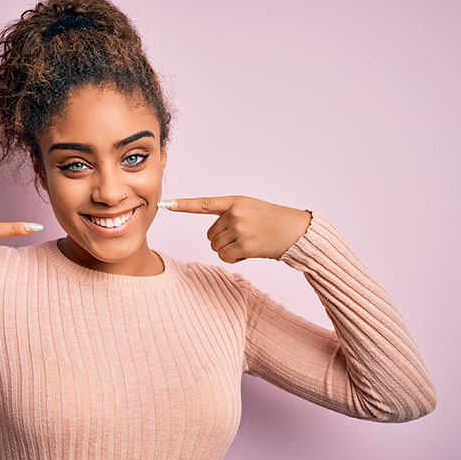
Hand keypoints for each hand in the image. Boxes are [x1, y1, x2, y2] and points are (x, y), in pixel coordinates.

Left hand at [159, 195, 310, 262]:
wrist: (295, 231)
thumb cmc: (272, 221)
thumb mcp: (250, 209)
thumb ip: (230, 215)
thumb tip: (213, 238)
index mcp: (235, 201)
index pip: (204, 203)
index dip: (183, 205)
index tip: (165, 204)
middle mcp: (235, 214)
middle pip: (210, 234)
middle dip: (223, 239)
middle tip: (244, 236)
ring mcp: (240, 229)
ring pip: (216, 246)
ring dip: (229, 250)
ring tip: (249, 243)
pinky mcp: (245, 245)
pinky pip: (225, 256)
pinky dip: (234, 258)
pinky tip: (248, 253)